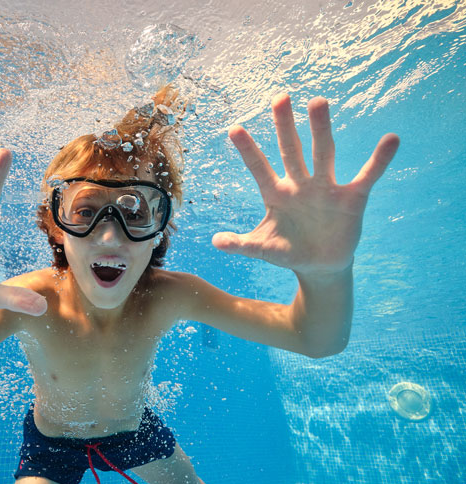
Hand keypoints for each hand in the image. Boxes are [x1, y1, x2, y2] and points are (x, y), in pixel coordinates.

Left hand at [212, 94, 399, 274]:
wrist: (319, 265)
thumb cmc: (287, 251)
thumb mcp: (262, 248)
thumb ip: (240, 245)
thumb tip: (215, 241)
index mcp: (276, 194)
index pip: (258, 167)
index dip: (247, 150)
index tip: (234, 128)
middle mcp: (300, 185)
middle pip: (290, 150)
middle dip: (284, 125)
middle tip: (279, 97)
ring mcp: (326, 189)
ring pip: (323, 154)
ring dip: (320, 130)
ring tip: (318, 102)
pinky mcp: (352, 199)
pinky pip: (367, 176)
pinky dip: (379, 160)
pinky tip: (391, 140)